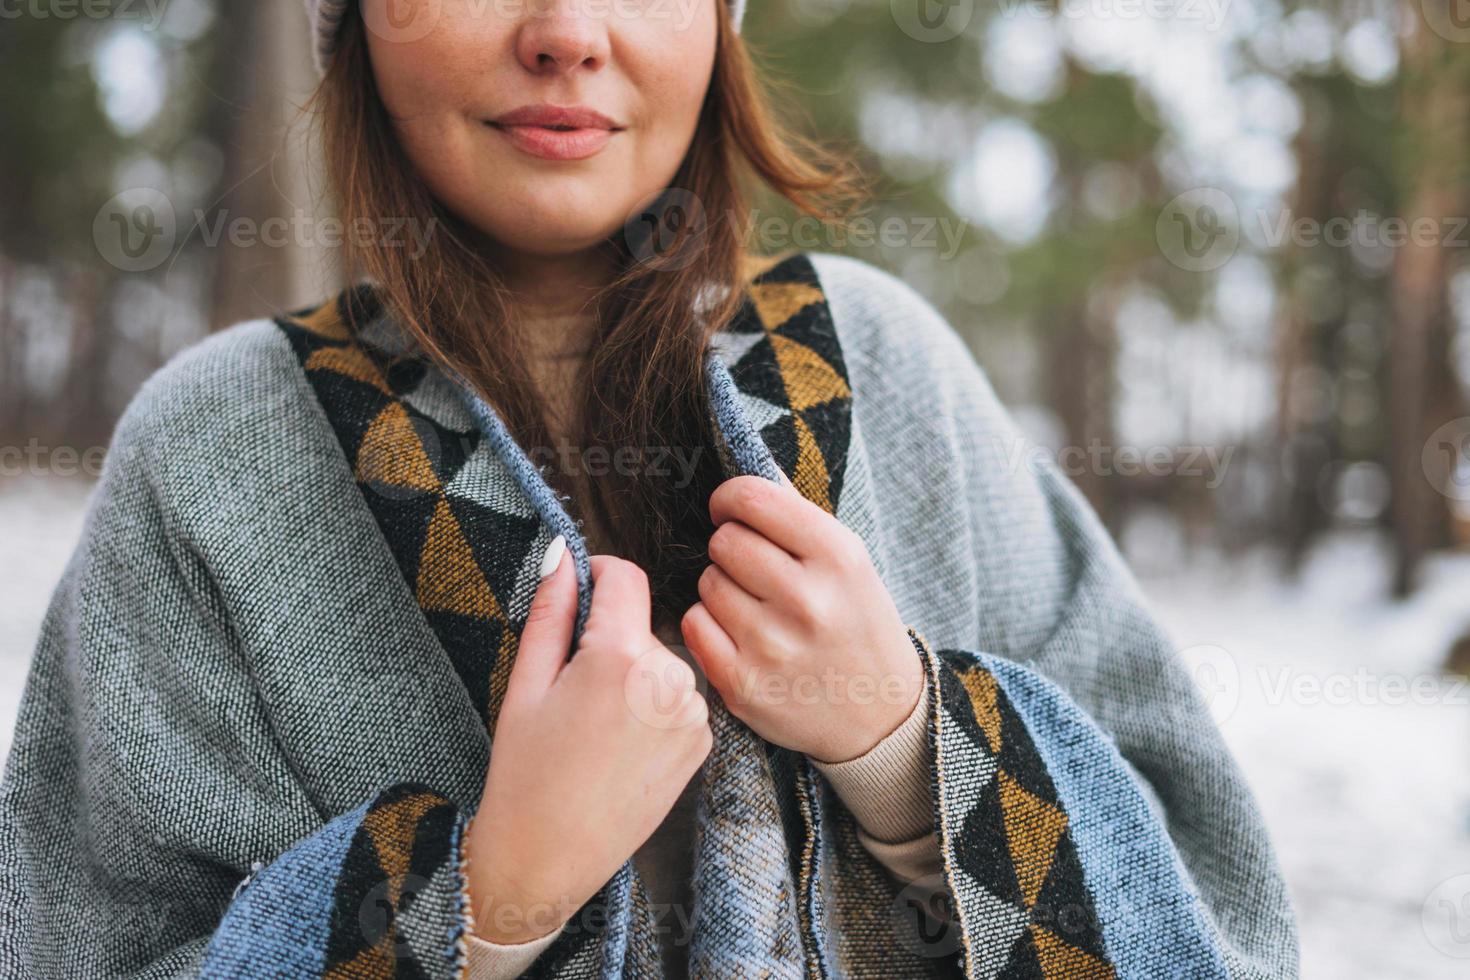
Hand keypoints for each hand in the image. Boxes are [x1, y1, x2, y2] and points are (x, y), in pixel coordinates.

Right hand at [463, 540, 712, 944]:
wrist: (549, 859)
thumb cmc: (526, 773)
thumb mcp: (526, 683)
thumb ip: (551, 610)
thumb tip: (563, 553)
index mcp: (620, 657)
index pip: (625, 576)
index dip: (598, 573)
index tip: (580, 589)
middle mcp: (669, 680)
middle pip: (640, 625)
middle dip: (609, 640)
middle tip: (571, 690)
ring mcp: (693, 714)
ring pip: (661, 662)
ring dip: (633, 675)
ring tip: (595, 725)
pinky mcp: (703, 742)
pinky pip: (678, 698)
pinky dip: (652, 708)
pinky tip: (621, 745)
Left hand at [680, 473, 923, 764]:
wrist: (880, 716)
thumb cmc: (856, 623)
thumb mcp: (848, 561)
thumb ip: (795, 513)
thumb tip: (744, 463)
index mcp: (838, 556)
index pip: (752, 498)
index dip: (730, 500)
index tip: (734, 512)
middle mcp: (807, 599)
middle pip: (724, 541)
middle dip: (731, 548)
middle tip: (754, 570)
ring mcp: (772, 646)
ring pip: (707, 582)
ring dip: (721, 588)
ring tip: (755, 608)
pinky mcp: (743, 685)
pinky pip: (694, 624)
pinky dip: (709, 625)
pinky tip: (739, 635)